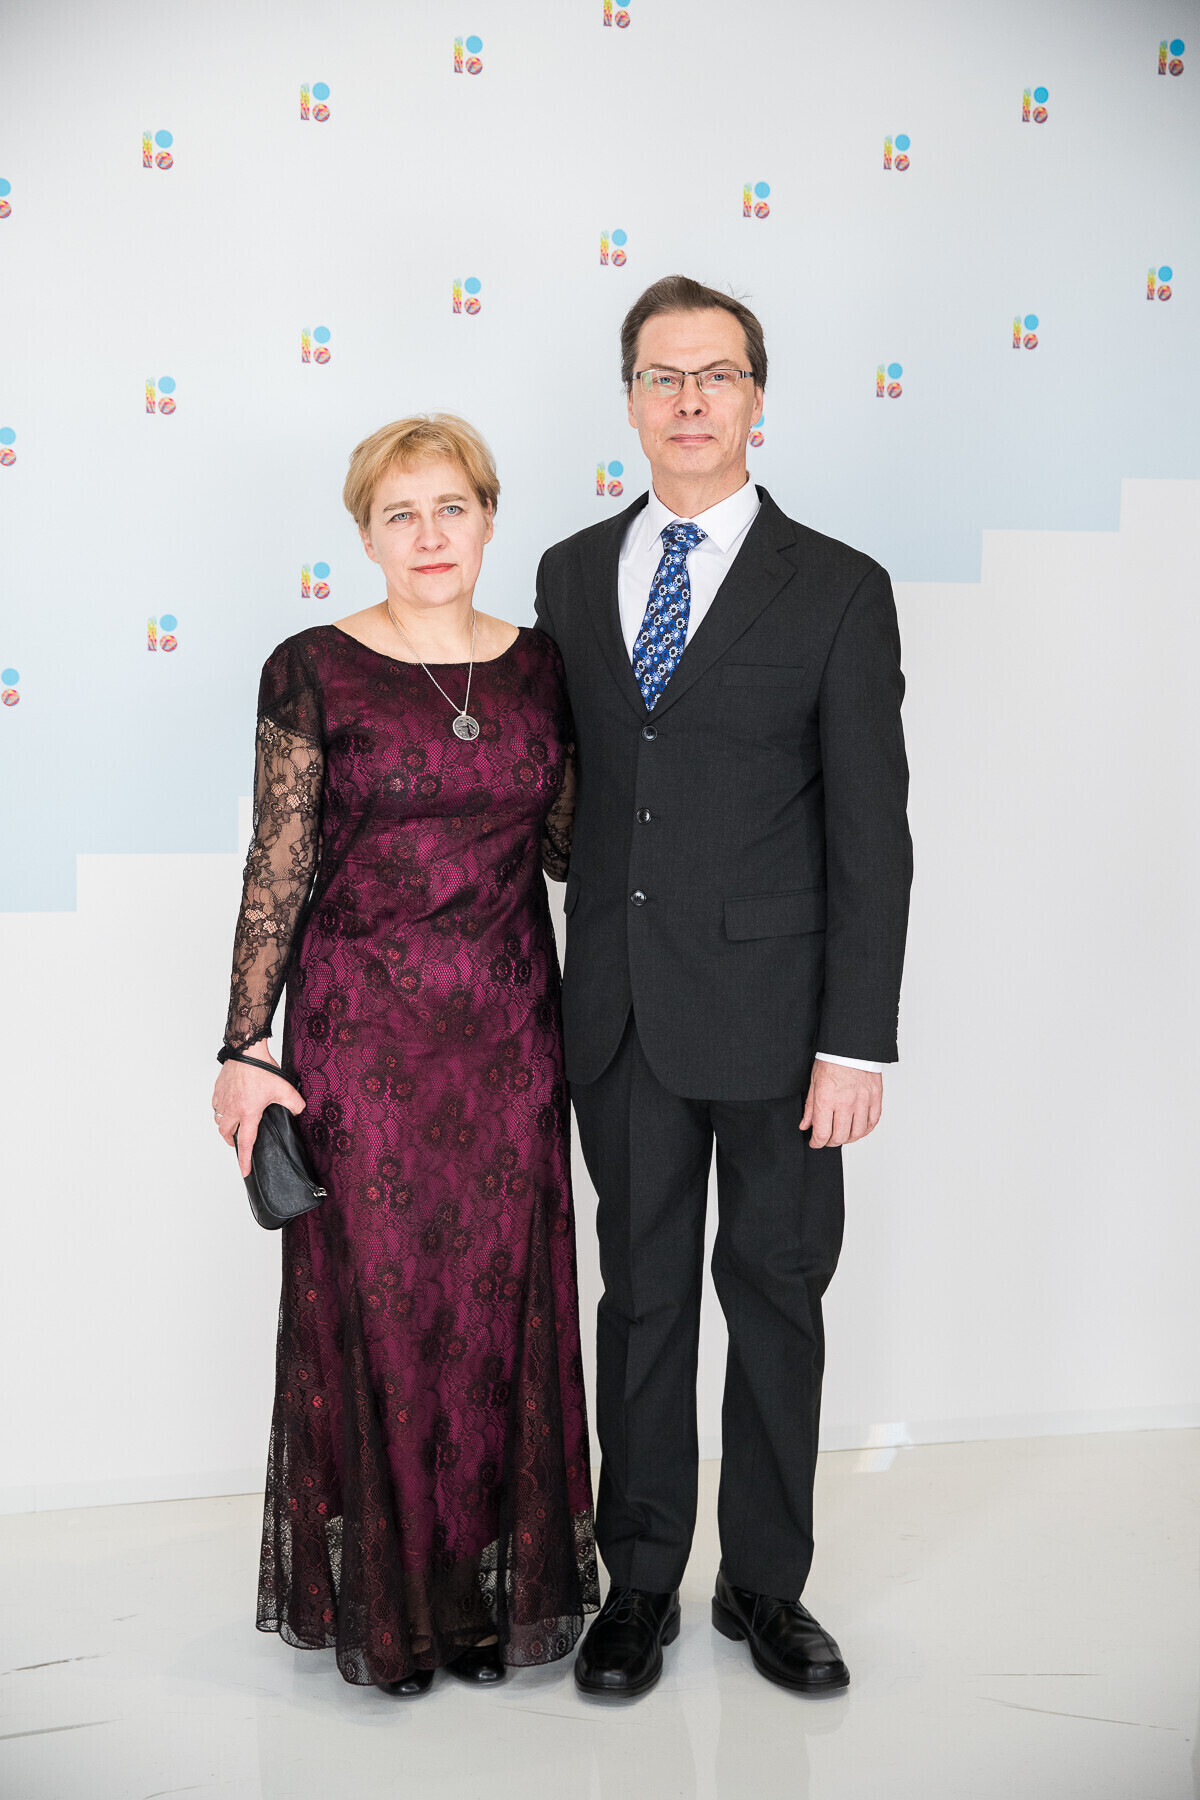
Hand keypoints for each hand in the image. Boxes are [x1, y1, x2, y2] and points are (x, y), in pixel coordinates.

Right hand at [211, 1050, 305, 1177]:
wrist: (246, 1049)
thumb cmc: (262, 1068)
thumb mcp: (285, 1088)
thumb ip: (295, 1104)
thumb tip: (299, 1112)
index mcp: (248, 1112)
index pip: (246, 1142)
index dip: (245, 1160)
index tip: (244, 1171)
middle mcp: (232, 1108)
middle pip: (226, 1134)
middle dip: (232, 1142)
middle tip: (239, 1144)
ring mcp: (223, 1099)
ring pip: (219, 1120)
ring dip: (225, 1127)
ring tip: (234, 1127)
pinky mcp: (218, 1089)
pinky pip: (215, 1105)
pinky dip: (220, 1110)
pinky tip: (228, 1107)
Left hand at [799, 1059, 881, 1147]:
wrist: (851, 1045)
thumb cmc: (831, 1060)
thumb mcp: (813, 1082)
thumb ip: (810, 1107)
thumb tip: (805, 1125)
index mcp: (827, 1099)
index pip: (822, 1133)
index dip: (817, 1143)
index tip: (814, 1142)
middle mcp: (845, 1103)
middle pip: (840, 1137)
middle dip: (830, 1142)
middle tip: (826, 1140)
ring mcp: (862, 1101)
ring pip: (857, 1133)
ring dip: (847, 1138)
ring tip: (841, 1135)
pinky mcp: (875, 1098)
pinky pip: (872, 1122)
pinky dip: (864, 1130)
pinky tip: (857, 1129)